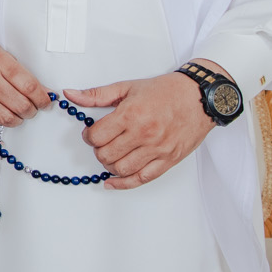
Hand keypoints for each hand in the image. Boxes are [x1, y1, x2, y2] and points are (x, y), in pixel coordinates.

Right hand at [0, 26, 49, 126]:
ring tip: (16, 114)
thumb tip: (42, 92)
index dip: (42, 98)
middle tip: (32, 110)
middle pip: (19, 105)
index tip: (46, 102)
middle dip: (31, 111)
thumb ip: (17, 71)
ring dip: (16, 119)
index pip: (28, 86)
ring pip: (4, 117)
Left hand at [69, 64, 220, 189]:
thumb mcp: (127, 87)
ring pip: (121, 168)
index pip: (97, 136)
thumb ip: (96, 95)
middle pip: (106, 154)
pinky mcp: (168, 160)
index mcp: (131, 115)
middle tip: (102, 144)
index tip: (91, 134)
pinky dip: (124, 183)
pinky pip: (142, 178)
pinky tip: (113, 182)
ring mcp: (157, 149)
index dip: (89, 136)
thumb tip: (71, 95)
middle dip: (98, 150)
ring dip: (110, 165)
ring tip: (112, 155)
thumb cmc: (166, 91)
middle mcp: (143, 134)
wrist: (199, 96)